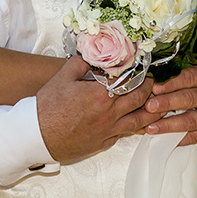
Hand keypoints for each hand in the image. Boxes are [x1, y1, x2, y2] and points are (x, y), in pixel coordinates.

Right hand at [36, 56, 163, 160]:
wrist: (38, 135)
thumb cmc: (48, 106)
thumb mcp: (62, 77)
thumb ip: (80, 63)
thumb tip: (92, 55)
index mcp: (101, 94)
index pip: (128, 80)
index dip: (138, 71)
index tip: (143, 66)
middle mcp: (109, 113)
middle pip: (139, 98)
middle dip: (149, 87)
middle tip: (153, 81)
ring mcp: (109, 130)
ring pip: (139, 119)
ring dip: (152, 109)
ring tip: (158, 102)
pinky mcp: (104, 142)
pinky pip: (126, 133)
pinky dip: (137, 126)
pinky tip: (140, 122)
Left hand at [143, 57, 196, 145]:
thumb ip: (189, 66)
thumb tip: (159, 68)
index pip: (189, 77)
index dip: (171, 83)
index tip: (154, 87)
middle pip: (189, 99)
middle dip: (167, 103)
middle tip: (148, 106)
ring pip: (192, 121)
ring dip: (169, 125)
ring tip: (151, 127)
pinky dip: (182, 139)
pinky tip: (167, 140)